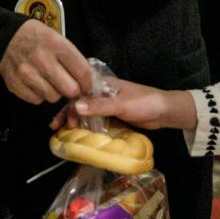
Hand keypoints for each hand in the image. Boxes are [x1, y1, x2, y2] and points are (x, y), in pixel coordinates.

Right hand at [0, 19, 92, 104]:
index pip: (82, 72)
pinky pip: (36, 100)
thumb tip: (87, 83)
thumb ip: (72, 59)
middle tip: (69, 85)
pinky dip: (39, 95)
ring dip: (55, 92)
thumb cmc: (38, 38)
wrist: (7, 37)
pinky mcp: (15, 85)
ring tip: (50, 81)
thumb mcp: (58, 39)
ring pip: (53, 97)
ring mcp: (27, 73)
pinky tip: (36, 83)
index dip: (88, 83)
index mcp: (56, 45)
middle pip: (69, 89)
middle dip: (72, 89)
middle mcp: (41, 59)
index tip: (87, 86)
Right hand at [54, 77, 197, 131]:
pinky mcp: (114, 115)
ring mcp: (108, 104)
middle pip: (81, 102)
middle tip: (56, 128)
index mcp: (104, 84)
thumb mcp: (121, 105)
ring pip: (87, 112)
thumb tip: (75, 106)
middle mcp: (103, 93)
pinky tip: (79, 134)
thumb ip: (99, 106)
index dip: (68, 105)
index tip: (60, 120)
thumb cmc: (144, 103)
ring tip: (63, 132)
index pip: (80, 92)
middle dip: (68, 114)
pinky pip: (96, 120)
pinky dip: (86, 126)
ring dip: (75, 120)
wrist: (164, 112)